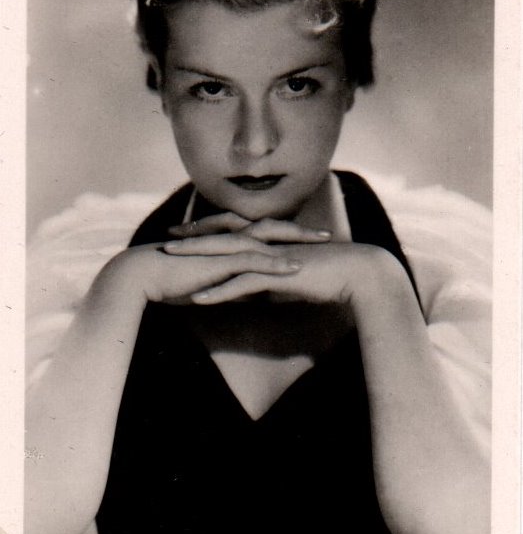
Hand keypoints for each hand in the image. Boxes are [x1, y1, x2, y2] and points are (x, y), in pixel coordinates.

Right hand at [100, 214, 331, 306]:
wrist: (146, 275)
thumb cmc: (175, 280)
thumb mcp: (215, 283)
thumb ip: (236, 284)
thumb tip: (255, 296)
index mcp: (228, 240)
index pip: (266, 234)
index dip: (292, 236)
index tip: (314, 240)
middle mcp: (229, 238)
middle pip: (274, 230)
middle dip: (302, 233)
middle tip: (329, 237)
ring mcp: (224, 246)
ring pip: (268, 240)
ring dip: (296, 243)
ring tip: (321, 248)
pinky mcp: (219, 260)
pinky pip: (252, 260)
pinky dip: (275, 264)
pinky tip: (294, 269)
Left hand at [165, 214, 405, 308]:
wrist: (359, 274)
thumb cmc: (332, 276)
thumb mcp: (297, 278)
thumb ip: (276, 281)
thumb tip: (263, 290)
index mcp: (272, 241)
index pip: (233, 233)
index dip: (209, 233)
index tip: (186, 235)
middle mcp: (268, 243)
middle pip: (222, 238)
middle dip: (192, 239)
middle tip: (166, 240)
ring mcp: (271, 257)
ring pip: (225, 256)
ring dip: (196, 261)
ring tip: (169, 263)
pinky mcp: (276, 275)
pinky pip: (240, 284)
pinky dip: (218, 292)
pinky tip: (197, 300)